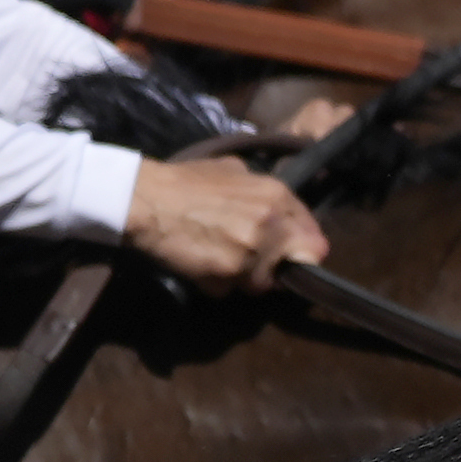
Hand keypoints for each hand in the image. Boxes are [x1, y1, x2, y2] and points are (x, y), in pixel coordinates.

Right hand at [124, 156, 328, 293]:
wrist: (144, 198)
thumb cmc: (183, 182)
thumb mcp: (231, 171)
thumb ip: (260, 190)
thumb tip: (274, 204)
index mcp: (278, 196)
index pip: (315, 241)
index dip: (299, 252)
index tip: (286, 257)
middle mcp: (273, 223)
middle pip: (294, 267)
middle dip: (275, 269)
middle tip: (251, 266)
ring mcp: (253, 249)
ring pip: (260, 283)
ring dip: (239, 279)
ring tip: (214, 260)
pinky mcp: (229, 270)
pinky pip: (228, 290)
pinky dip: (213, 285)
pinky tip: (197, 265)